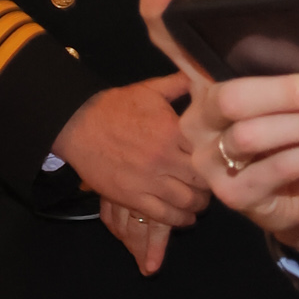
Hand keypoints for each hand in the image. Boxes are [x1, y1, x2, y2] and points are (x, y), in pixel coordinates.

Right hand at [51, 76, 208, 277]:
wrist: (77, 124)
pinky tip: (185, 218)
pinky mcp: (132, 198)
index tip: (221, 161)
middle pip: (203, 182)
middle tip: (213, 185)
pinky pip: (164, 216)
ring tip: (199, 203)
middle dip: (211, 185)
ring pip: (187, 202)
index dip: (219, 159)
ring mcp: (149, 181)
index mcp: (174, 131)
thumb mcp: (150, 90)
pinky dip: (180, 220)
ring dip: (198, 205)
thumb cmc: (115, 106)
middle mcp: (165, 158)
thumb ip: (180, 84)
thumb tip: (204, 78)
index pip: (210, 152)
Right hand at [139, 0, 298, 264]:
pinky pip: (279, 167)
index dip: (162, 16)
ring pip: (255, 134)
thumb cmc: (296, 136)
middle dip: (292, 91)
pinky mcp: (233, 195)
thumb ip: (289, 63)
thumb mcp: (293, 96)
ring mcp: (209, 160)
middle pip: (230, 95)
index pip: (174, 47)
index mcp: (206, 85)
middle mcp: (197, 121)